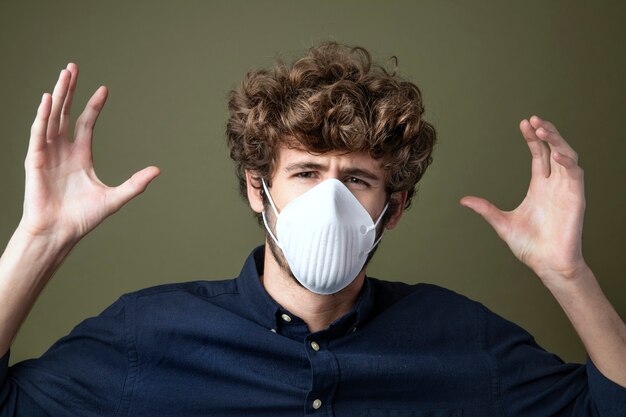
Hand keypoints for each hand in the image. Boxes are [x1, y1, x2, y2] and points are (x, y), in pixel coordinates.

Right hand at [18, 64, 159, 244]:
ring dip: (56, 95)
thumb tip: (158, 170)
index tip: (103, 89)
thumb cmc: (82, 218)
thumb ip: (135, 184)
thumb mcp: (114, 198)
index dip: (93, 105)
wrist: (60, 232)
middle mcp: (63, 150)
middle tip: (73, 67)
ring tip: (63, 74)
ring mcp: (48, 153)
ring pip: (51, 117)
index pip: (86, 123)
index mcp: (80, 155)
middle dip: (69, 90)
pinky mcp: (35, 160)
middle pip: (65, 113)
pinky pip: (38, 133)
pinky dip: (42, 116)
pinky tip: (47, 99)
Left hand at [460, 115, 586, 283]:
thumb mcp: (501, 223)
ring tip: (544, 129)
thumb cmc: (529, 246)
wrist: (547, 264)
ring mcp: (567, 190)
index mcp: (539, 187)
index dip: (533, 139)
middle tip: (534, 119)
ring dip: (558, 141)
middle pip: (554, 149)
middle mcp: (554, 185)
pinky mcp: (577, 199)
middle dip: (546, 133)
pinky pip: (575, 174)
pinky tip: (556, 154)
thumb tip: (463, 200)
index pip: (538, 155)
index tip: (524, 123)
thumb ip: (485, 209)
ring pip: (567, 156)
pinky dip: (567, 162)